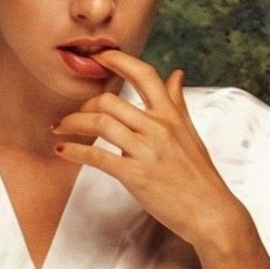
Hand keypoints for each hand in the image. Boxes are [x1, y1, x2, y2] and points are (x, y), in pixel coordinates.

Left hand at [51, 51, 248, 251]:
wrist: (210, 211)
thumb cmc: (199, 175)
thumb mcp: (190, 133)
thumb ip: (177, 103)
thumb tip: (176, 74)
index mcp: (171, 115)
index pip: (144, 74)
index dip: (118, 60)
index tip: (98, 57)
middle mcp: (158, 127)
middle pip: (110, 101)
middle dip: (83, 105)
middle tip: (71, 114)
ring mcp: (147, 150)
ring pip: (100, 123)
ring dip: (72, 124)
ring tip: (59, 128)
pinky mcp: (136, 175)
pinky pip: (98, 157)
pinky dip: (75, 151)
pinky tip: (62, 149)